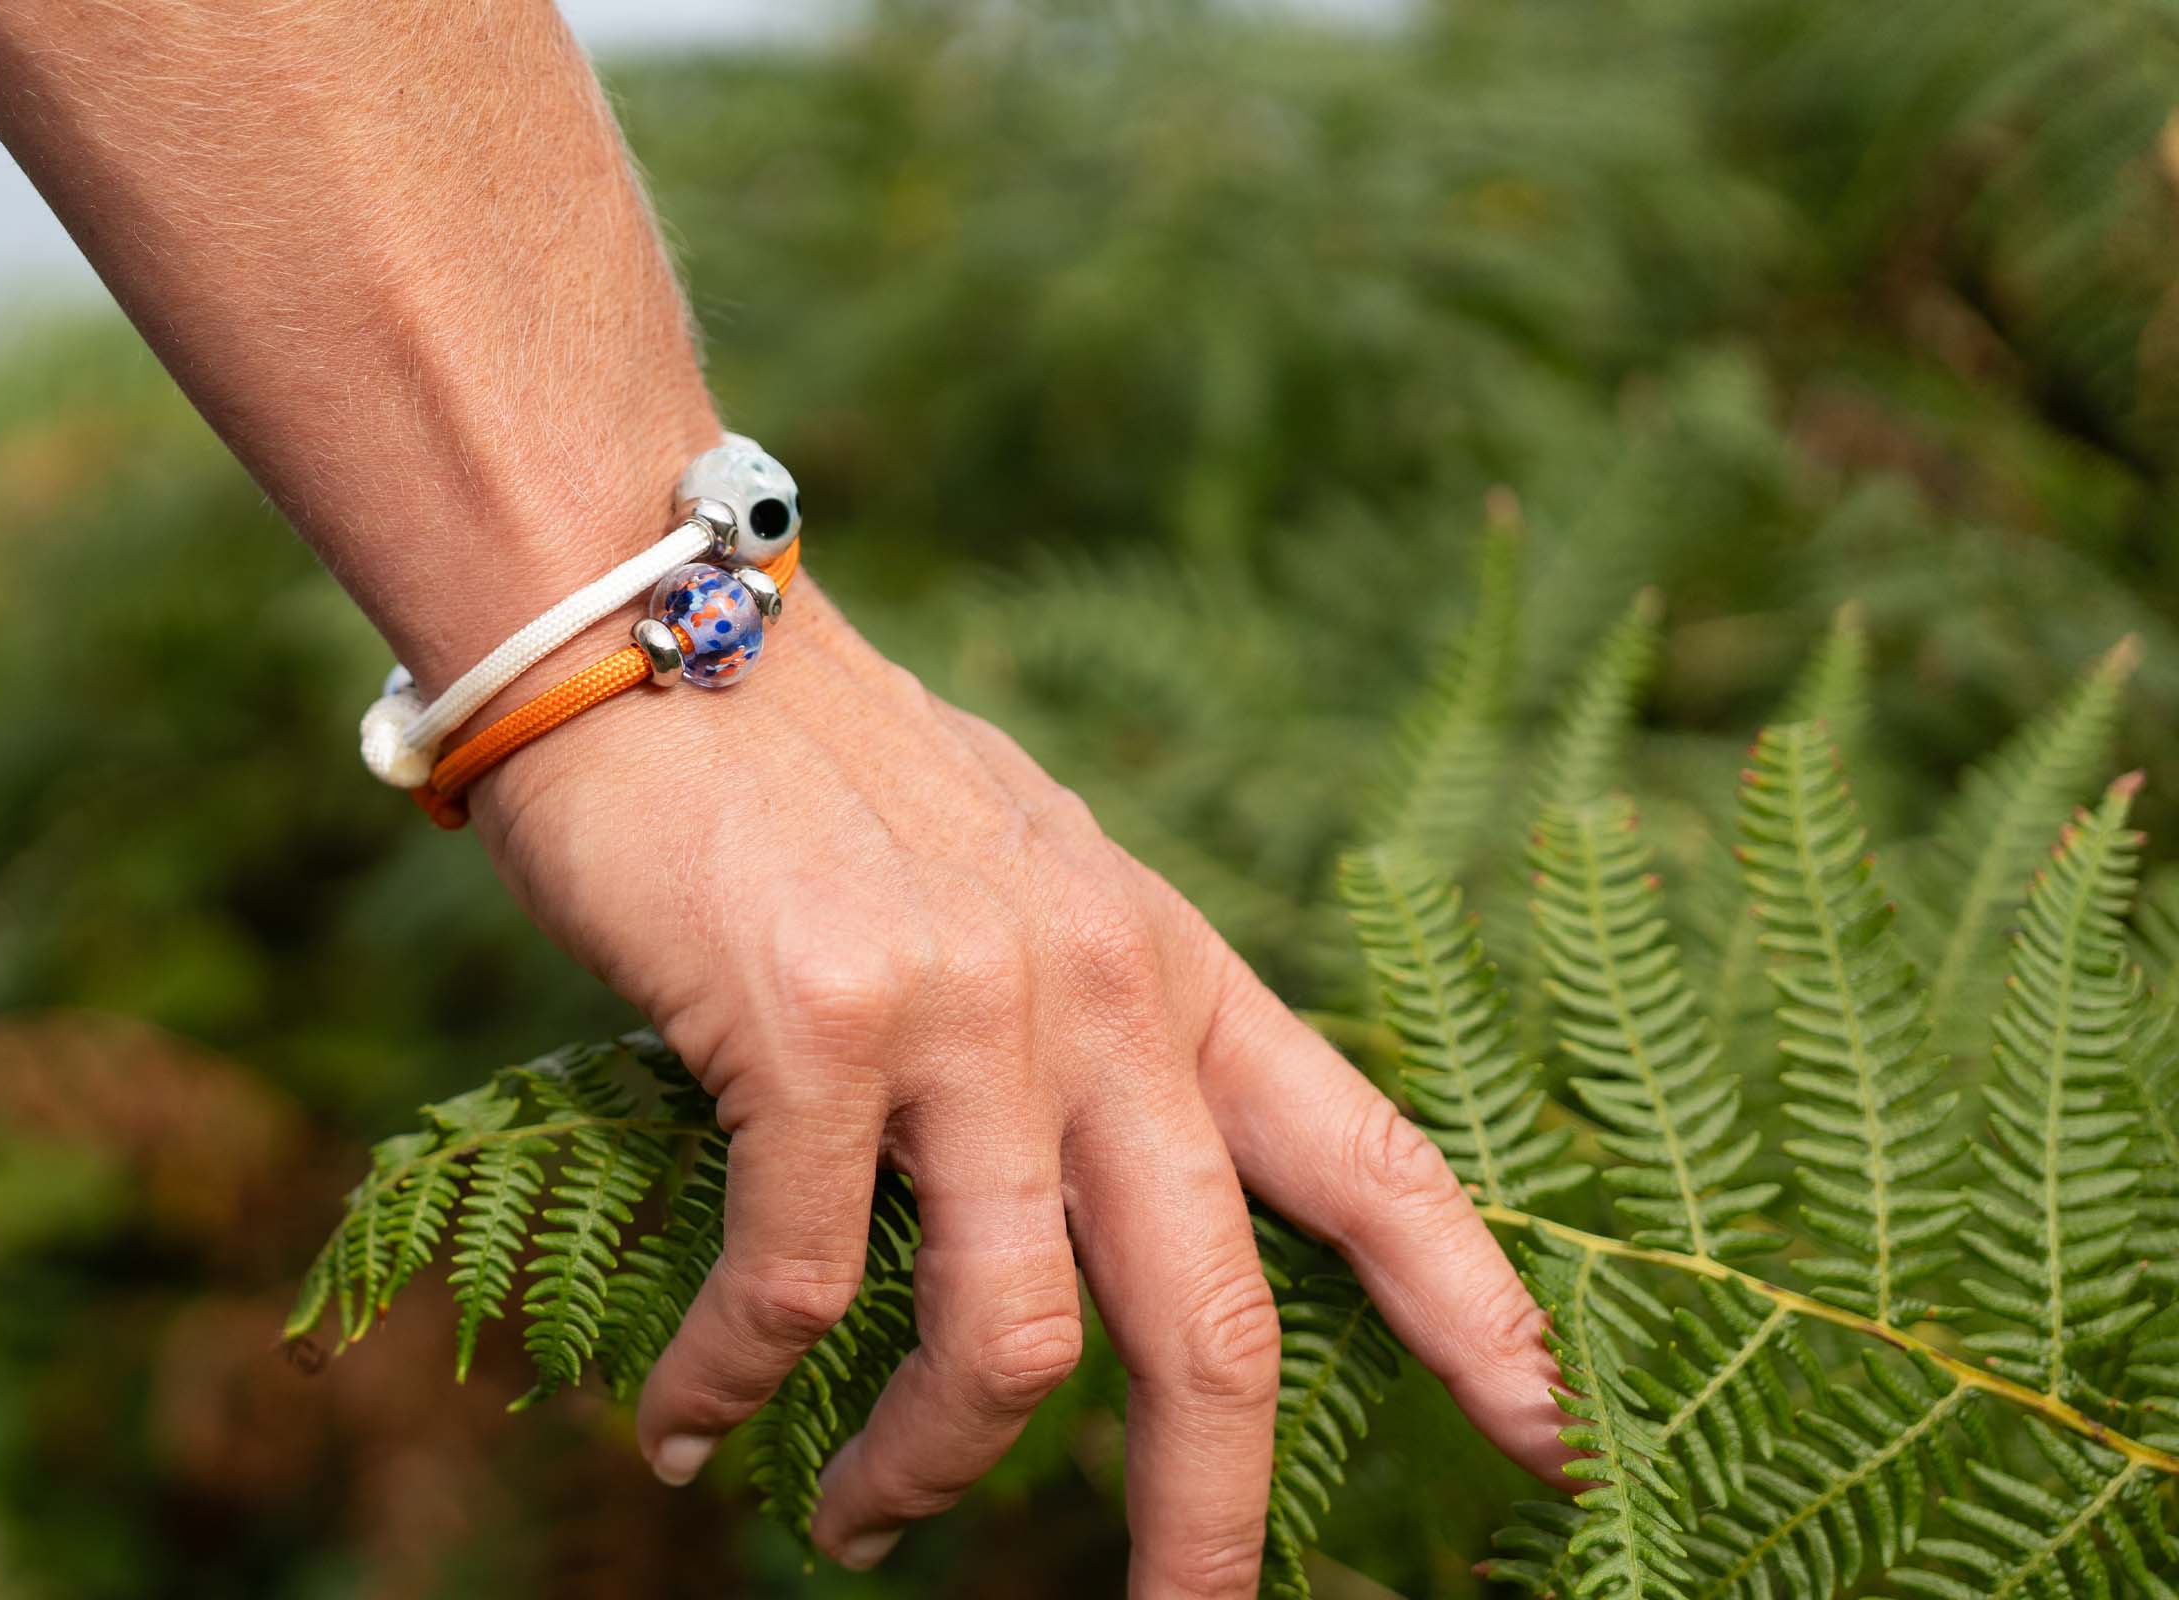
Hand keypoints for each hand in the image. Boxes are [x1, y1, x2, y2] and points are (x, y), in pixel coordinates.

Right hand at [466, 587, 1574, 1593]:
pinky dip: (738, 1381)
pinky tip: (687, 1423)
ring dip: (926, 1472)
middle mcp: (1099, 995)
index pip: (1370, 1156)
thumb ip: (1075, 1002)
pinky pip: (799, 1284)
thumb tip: (1080, 1168)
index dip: (1479, 1315)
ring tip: (859, 1523)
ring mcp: (966, 1012)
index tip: (1560, 1444)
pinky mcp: (815, 1029)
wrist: (647, 616)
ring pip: (1011, 1341)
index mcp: (1164, 961)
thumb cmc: (805, 761)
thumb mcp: (1004, 868)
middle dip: (1210, 1518)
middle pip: (1212, 1321)